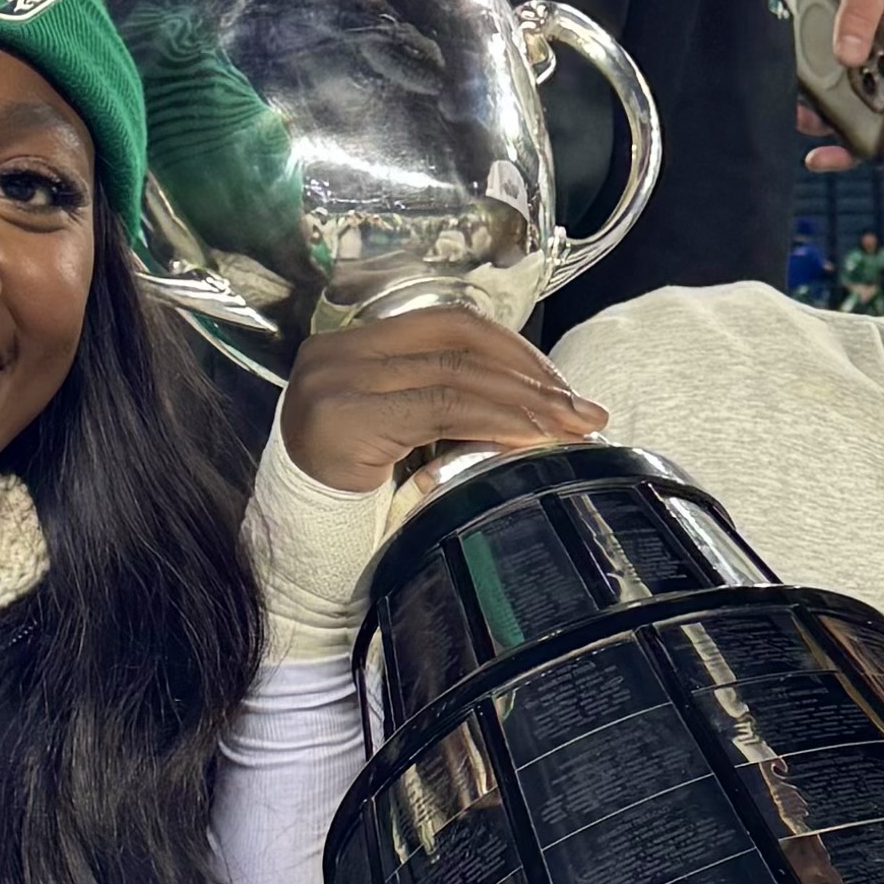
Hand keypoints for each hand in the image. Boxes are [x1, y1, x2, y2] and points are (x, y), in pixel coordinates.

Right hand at [277, 298, 596, 495]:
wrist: (299, 558)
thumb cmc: (358, 504)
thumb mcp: (402, 438)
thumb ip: (443, 404)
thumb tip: (538, 401)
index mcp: (351, 347)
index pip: (447, 324)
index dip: (513, 348)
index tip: (563, 386)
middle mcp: (335, 353)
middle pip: (455, 339)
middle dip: (530, 373)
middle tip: (584, 412)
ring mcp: (334, 380)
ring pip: (455, 373)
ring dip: (525, 401)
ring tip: (571, 429)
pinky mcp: (344, 418)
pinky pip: (441, 409)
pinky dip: (495, 421)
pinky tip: (530, 440)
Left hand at [802, 0, 883, 187]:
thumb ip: (860, 15)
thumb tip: (850, 58)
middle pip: (876, 115)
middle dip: (850, 143)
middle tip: (819, 158)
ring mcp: (866, 55)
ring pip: (850, 102)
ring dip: (825, 118)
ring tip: (800, 118)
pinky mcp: (845, 45)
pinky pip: (833, 81)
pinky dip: (815, 94)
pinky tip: (798, 96)